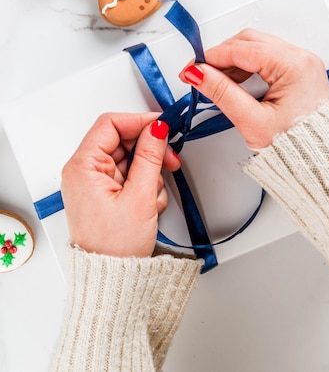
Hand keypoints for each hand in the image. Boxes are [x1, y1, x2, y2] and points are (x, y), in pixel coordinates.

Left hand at [61, 113, 180, 256]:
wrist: (112, 282)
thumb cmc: (115, 248)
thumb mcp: (140, 196)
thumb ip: (150, 156)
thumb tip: (157, 129)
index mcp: (83, 167)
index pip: (111, 124)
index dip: (139, 121)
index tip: (163, 126)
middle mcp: (85, 172)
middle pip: (123, 141)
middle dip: (149, 151)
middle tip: (170, 160)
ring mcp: (96, 184)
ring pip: (130, 159)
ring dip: (149, 173)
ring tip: (154, 197)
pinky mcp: (106, 195)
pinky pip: (130, 176)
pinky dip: (145, 185)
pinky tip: (149, 204)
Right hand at [179, 29, 328, 150]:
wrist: (321, 165)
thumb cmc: (299, 148)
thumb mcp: (252, 121)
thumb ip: (222, 92)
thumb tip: (198, 74)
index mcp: (294, 65)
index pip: (242, 49)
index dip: (211, 57)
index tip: (191, 68)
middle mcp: (302, 59)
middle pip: (250, 41)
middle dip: (222, 55)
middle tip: (200, 73)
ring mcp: (303, 64)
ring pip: (258, 48)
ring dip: (233, 61)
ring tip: (216, 81)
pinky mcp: (300, 72)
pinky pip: (268, 58)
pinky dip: (248, 67)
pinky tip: (234, 82)